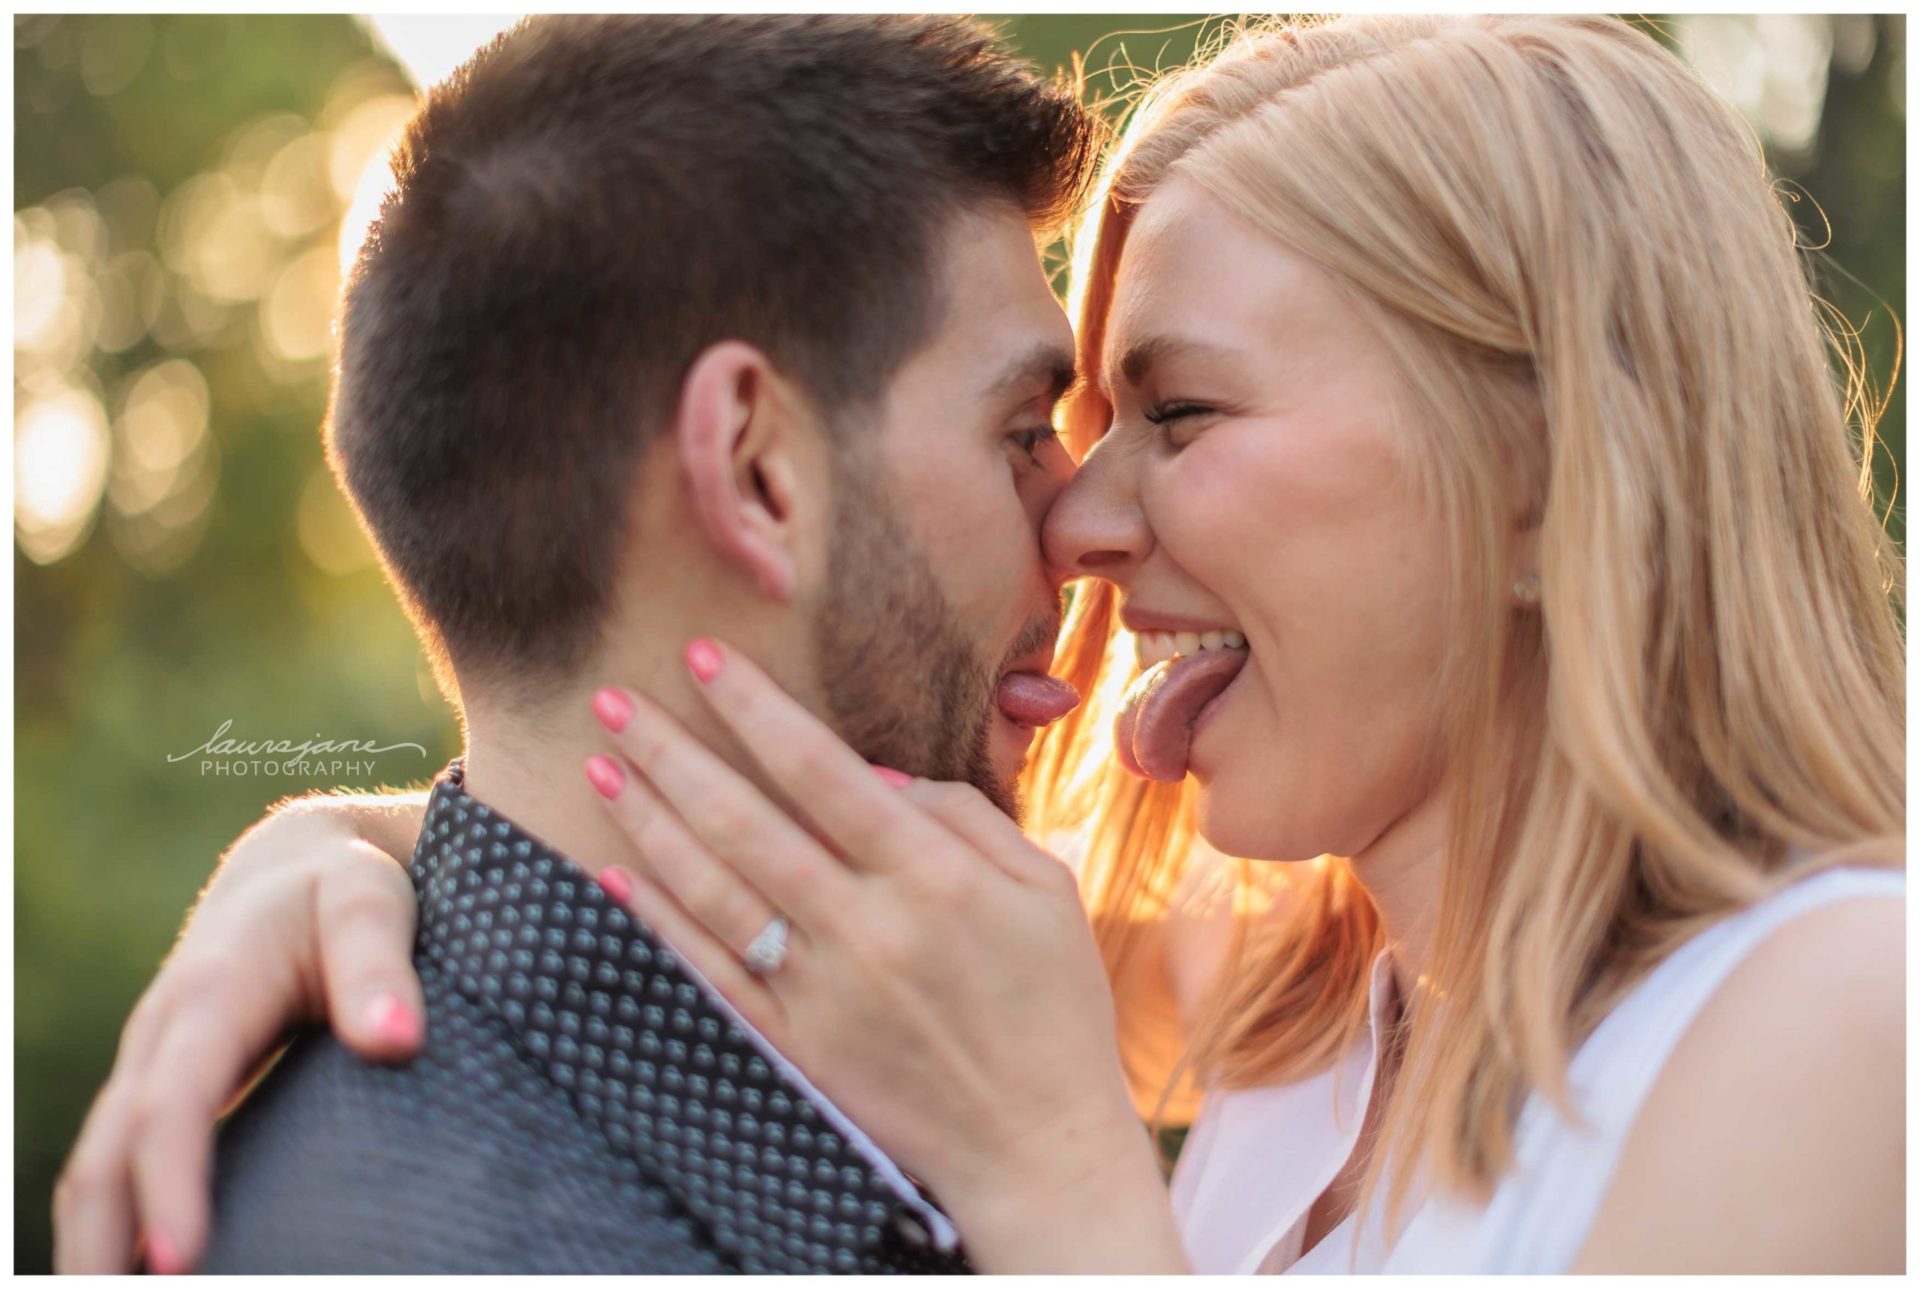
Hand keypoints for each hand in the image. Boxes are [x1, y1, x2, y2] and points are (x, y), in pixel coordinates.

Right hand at [53, 794, 426, 1273]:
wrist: (298, 868)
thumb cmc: (345, 889)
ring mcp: (152, 1070)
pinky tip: (147, 1277)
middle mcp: (160, 1038)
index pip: (173, 1104)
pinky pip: (119, 1169)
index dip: (171, 1183)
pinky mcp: (163, 1093)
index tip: (181, 1261)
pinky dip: (117, 1229)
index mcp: (208, 993)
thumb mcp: (370, 904)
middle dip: (104, 1244)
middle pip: (105, 1157)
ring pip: (97, 1172)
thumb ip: (380, 967)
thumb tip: (397, 1041)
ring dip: (97, 1249)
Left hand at [586, 640, 1186, 1272]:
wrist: (1038, 1144)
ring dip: (649, 823)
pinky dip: (660, 923)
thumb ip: (965, 816)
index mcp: (932, 876)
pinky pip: (712, 973)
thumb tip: (875, 774)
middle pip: (746, 821)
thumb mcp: (1045, 889)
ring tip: (599, 766)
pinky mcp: (797, 1045)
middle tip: (612, 697)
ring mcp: (823, 990)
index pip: (822, 771)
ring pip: (714, 890)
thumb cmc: (1053, 1004)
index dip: (756, 709)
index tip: (703, 657)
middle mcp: (867, 927)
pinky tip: (617, 874)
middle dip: (672, 752)